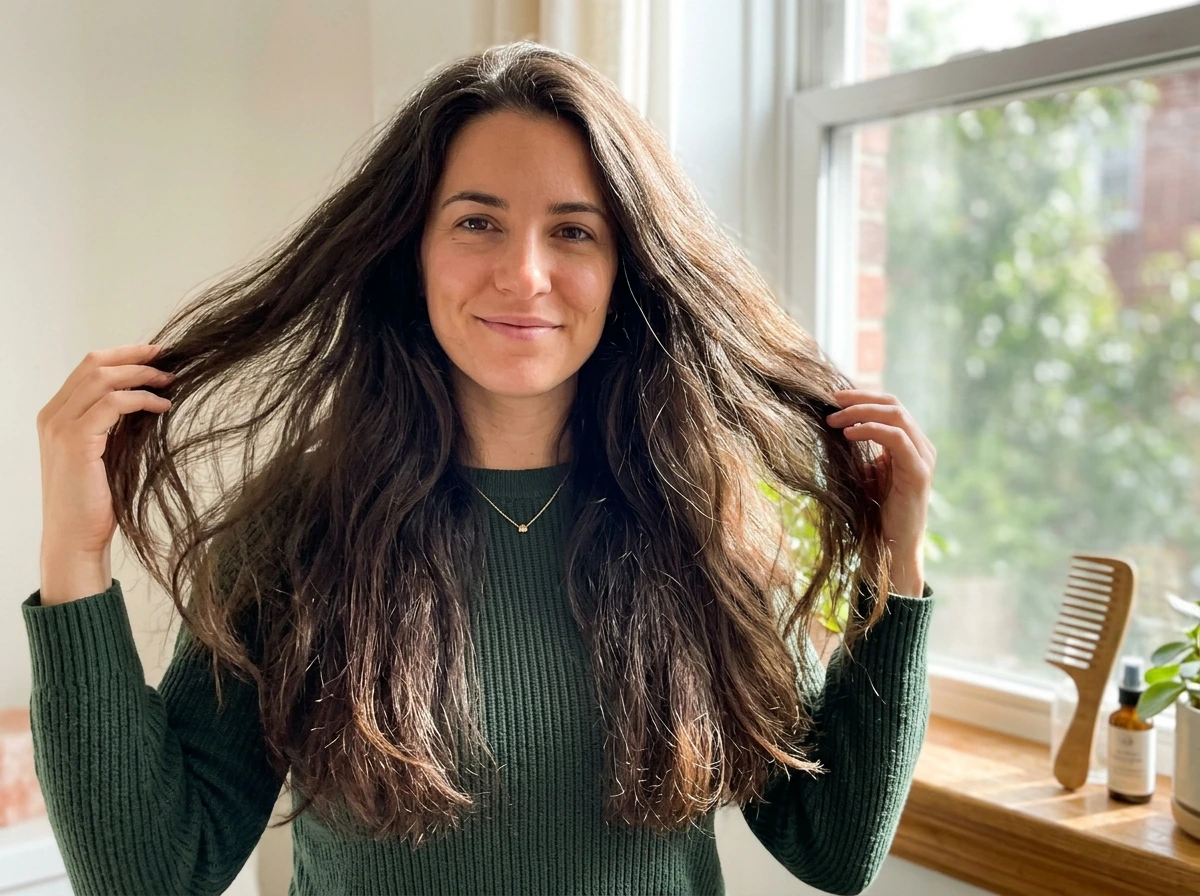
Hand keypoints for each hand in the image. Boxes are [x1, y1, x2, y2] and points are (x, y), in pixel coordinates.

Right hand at [36, 344, 175, 602]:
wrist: (75, 537)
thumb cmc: (93, 501)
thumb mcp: (104, 453)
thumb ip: (114, 425)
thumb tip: (147, 399)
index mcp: (56, 416)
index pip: (88, 368)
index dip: (123, 355)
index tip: (155, 353)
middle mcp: (52, 416)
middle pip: (93, 364)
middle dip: (135, 356)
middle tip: (168, 358)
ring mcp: (60, 427)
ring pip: (102, 378)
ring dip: (141, 375)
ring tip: (169, 381)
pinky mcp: (76, 442)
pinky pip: (112, 404)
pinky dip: (141, 399)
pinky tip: (162, 406)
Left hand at [825, 389, 935, 595]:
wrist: (891, 546)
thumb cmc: (875, 511)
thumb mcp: (863, 472)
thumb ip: (857, 449)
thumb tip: (831, 424)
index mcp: (910, 443)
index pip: (889, 405)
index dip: (861, 397)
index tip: (831, 398)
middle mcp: (921, 446)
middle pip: (893, 404)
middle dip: (859, 399)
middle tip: (830, 403)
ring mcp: (923, 458)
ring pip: (896, 416)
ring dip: (861, 412)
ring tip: (834, 420)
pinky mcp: (919, 472)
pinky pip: (897, 439)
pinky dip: (871, 430)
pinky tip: (849, 434)